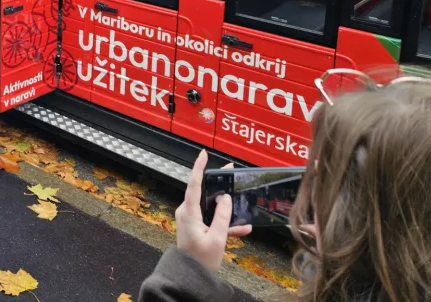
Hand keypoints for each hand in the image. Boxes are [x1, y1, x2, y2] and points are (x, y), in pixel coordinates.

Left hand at [175, 150, 250, 273]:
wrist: (191, 276)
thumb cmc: (201, 260)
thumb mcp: (217, 239)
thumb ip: (223, 217)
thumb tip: (226, 198)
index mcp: (189, 213)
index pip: (193, 185)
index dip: (198, 168)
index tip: (203, 154)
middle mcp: (186, 212)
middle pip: (202, 191)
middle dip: (217, 183)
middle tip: (230, 172)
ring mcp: (190, 219)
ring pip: (209, 207)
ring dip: (226, 208)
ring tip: (241, 201)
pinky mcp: (195, 226)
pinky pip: (211, 219)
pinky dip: (224, 223)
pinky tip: (243, 228)